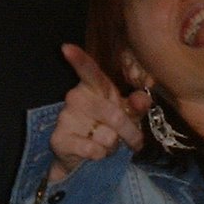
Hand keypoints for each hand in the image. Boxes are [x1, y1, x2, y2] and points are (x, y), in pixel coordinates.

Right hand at [48, 44, 150, 180]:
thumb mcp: (127, 113)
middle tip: (135, 141)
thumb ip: (137, 105)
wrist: (82, 155)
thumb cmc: (107, 126)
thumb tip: (144, 99)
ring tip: (107, 144)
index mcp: (94, 86)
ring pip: (107, 136)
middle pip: (115, 115)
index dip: (78, 59)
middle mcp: (76, 97)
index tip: (66, 47)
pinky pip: (93, 150)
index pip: (87, 70)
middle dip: (131, 133)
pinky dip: (101, 155)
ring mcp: (66, 117)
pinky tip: (95, 153)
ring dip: (114, 146)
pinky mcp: (59, 139)